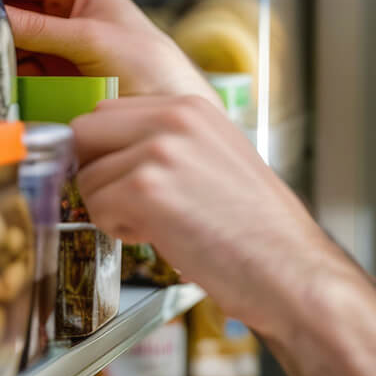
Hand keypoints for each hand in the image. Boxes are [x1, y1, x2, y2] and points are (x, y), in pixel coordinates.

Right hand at [0, 0, 216, 101]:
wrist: (168, 111)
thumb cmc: (152, 66)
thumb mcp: (91, 40)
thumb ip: (40, 29)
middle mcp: (63, 11)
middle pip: (9, 4)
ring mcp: (55, 44)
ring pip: (9, 38)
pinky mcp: (51, 76)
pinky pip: (16, 69)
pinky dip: (3, 74)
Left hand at [71, 94, 342, 335]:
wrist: (289, 268)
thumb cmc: (256, 229)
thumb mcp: (214, 158)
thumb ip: (167, 143)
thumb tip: (112, 154)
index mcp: (191, 107)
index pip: (108, 111)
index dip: (105, 151)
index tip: (121, 178)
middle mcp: (174, 118)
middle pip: (86, 132)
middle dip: (95, 172)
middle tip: (131, 204)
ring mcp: (159, 151)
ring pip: (86, 176)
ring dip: (109, 208)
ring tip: (159, 224)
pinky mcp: (146, 189)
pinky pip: (95, 208)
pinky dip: (118, 231)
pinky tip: (161, 237)